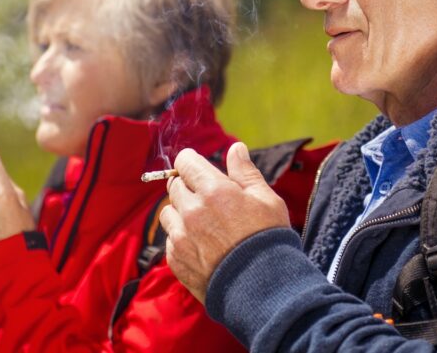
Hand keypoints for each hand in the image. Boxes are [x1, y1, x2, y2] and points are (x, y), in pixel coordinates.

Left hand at [160, 141, 289, 303]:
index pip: (185, 162)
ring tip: (203, 223)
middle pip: (175, 186)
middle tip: (208, 198)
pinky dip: (180, 237)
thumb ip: (245, 171)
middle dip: (189, 186)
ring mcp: (181, 236)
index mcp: (213, 190)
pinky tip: (201, 244)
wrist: (263, 288)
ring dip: (180, 212)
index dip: (191, 162)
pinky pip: (170, 239)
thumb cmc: (268, 240)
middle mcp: (191, 210)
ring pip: (168, 212)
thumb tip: (235, 148)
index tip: (197, 167)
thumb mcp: (265, 198)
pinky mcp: (176, 259)